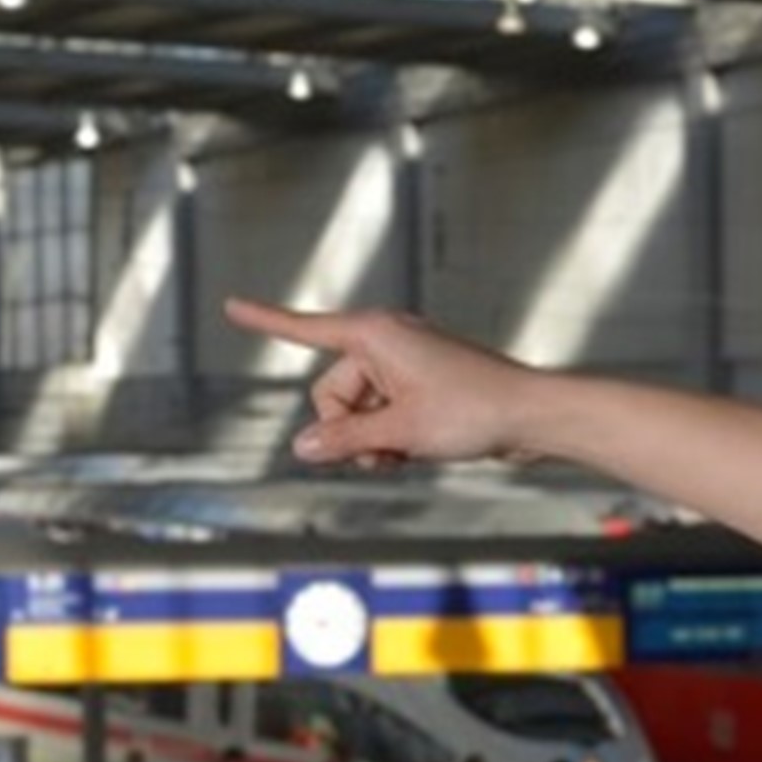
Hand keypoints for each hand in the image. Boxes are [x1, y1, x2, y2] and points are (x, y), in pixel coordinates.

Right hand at [221, 298, 543, 467]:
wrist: (531, 416)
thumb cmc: (473, 411)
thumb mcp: (400, 431)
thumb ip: (345, 440)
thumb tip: (302, 448)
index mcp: (375, 335)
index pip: (307, 329)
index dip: (265, 321)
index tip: (230, 306)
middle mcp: (385, 342)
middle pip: (331, 395)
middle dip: (349, 431)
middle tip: (384, 453)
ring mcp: (404, 365)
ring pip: (357, 414)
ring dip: (371, 442)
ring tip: (406, 455)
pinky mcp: (419, 387)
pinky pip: (382, 417)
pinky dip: (390, 439)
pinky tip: (416, 453)